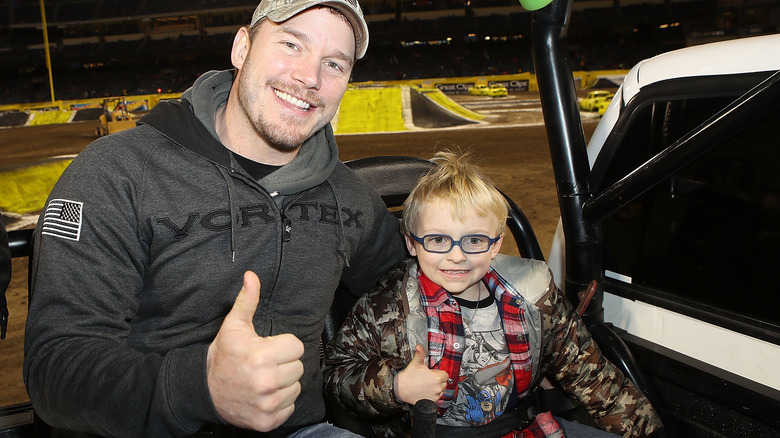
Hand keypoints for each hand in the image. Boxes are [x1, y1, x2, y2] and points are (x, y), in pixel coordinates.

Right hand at [207, 271, 304, 430]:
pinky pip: (290, 407)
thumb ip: (247, 300)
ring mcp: (267, 404)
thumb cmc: (223, 356)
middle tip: (265, 365)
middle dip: (284, 364)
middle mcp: (267, 382)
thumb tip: (252, 276)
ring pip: (296, 387)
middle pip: (298, 367)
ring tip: (264, 379)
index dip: (283, 346)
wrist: (204, 390)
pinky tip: (264, 395)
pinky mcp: (267, 421)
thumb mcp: (234, 326)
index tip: (268, 349)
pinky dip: (280, 403)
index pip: (296, 347)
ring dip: (283, 384)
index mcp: (262, 356)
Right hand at [394, 344, 448, 404]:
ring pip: (441, 390)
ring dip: (436, 387)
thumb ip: (420, 354)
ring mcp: (435, 396)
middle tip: (428, 378)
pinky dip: (433, 394)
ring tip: (426, 384)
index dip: (438, 372)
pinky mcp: (432, 401)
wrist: (400, 389)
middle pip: (444, 382)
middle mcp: (438, 388)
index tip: (431, 372)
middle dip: (438, 379)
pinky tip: (425, 391)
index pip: (445, 374)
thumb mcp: (416, 363)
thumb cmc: (408, 377)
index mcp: (436, 378)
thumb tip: (419, 346)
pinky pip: (437, 397)